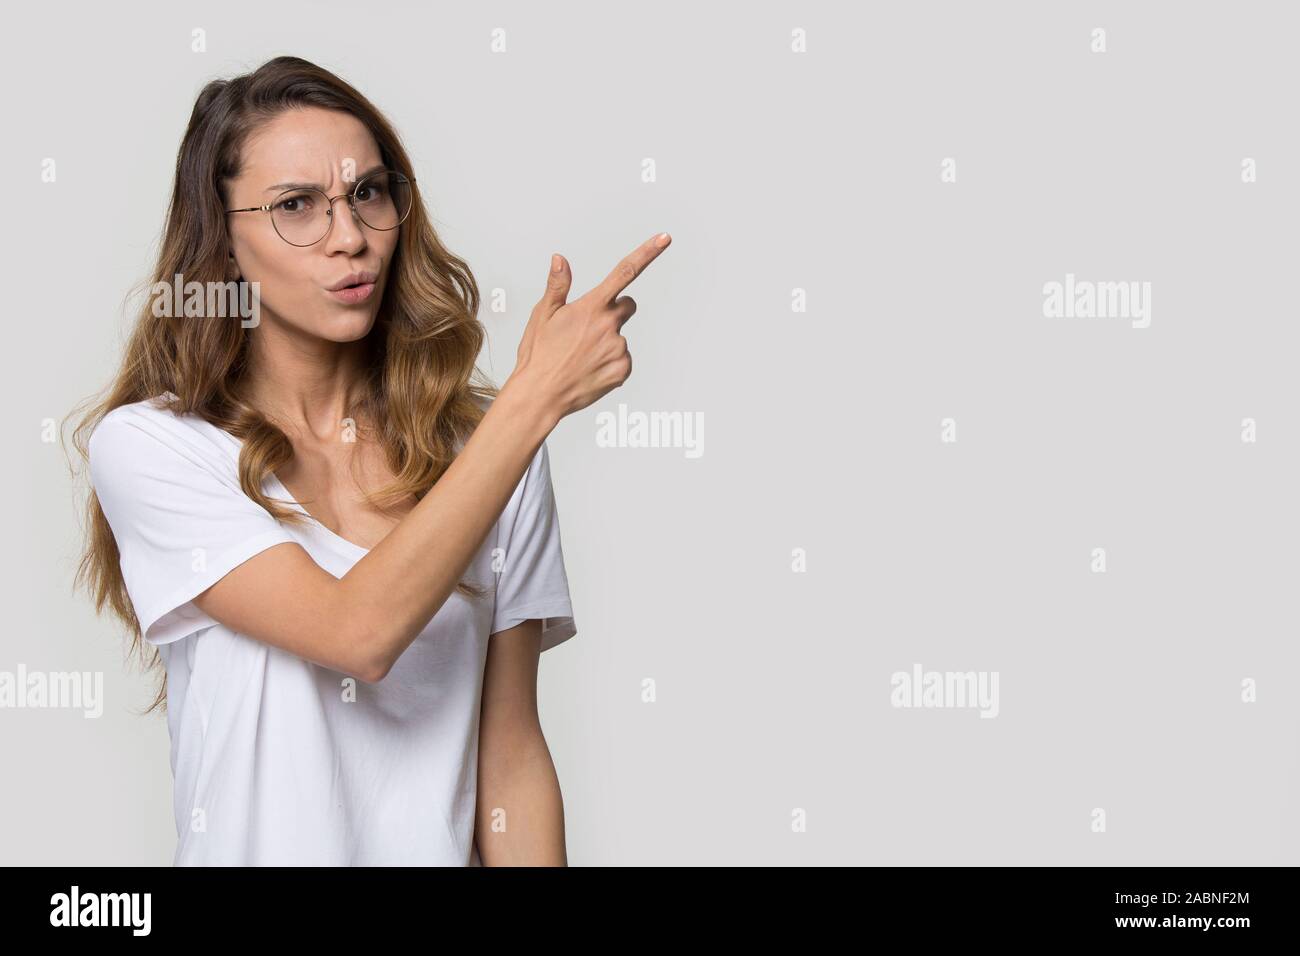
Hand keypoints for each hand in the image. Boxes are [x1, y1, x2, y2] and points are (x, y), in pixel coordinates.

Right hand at [511, 232, 671, 420]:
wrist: (541, 394)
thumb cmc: (538, 354)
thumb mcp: (543, 315)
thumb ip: (558, 285)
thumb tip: (560, 259)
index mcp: (591, 307)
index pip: (624, 272)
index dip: (647, 253)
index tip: (665, 238)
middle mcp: (609, 325)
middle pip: (627, 306)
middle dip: (613, 311)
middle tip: (587, 329)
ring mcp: (618, 348)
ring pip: (620, 337)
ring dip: (605, 343)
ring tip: (579, 357)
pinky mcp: (623, 370)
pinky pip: (621, 360)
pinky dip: (608, 363)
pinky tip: (589, 370)